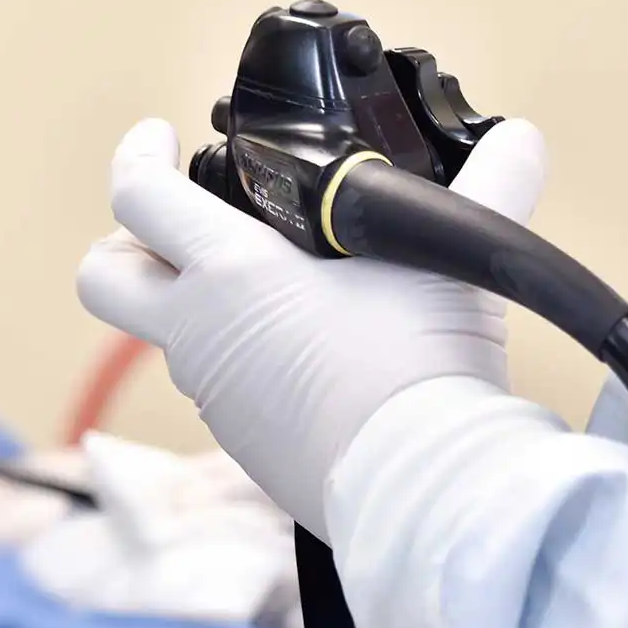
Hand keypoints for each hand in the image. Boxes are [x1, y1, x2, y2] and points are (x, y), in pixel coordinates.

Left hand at [76, 118, 547, 538]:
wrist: (422, 490)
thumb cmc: (419, 369)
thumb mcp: (450, 264)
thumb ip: (489, 191)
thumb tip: (522, 139)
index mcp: (229, 274)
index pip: (139, 196)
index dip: (136, 155)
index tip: (158, 136)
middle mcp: (200, 334)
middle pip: (105, 279)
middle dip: (122, 244)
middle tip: (175, 223)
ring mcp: (214, 394)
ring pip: (166, 334)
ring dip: (195, 302)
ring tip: (271, 281)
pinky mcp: (243, 441)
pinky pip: (219, 384)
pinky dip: (241, 355)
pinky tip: (305, 347)